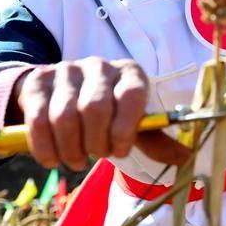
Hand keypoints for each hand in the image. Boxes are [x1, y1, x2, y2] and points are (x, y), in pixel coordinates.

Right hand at [11, 58, 189, 169]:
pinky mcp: (38, 81)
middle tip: (95, 155)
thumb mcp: (132, 125)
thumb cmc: (108, 115)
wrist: (61, 96)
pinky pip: (38, 119)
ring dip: (70, 149)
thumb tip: (188, 157)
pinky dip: (45, 148)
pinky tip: (52, 159)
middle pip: (95, 108)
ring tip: (76, 160)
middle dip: (95, 143)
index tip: (120, 150)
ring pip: (64, 116)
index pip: (133, 96)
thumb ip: (156, 140)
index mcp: (131, 74)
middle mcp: (100, 66)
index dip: (126, 129)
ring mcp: (66, 70)